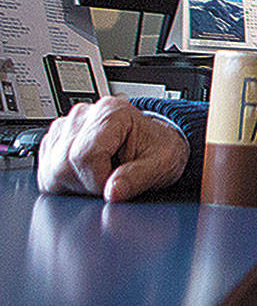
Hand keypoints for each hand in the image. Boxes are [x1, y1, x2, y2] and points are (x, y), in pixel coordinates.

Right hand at [37, 96, 187, 200]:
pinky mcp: (55, 141)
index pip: (84, 155)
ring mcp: (66, 127)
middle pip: (63, 163)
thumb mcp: (162, 164)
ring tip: (102, 176)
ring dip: (74, 184)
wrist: (157, 142)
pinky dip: (65, 181)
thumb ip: (138, 178)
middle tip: (110, 181)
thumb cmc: (160, 148)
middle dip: (86, 184)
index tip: (115, 185)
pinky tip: (88, 175)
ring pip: (50, 169)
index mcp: (112, 113)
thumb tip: (112, 192)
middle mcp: (84, 115)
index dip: (98, 180)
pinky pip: (46, 171)